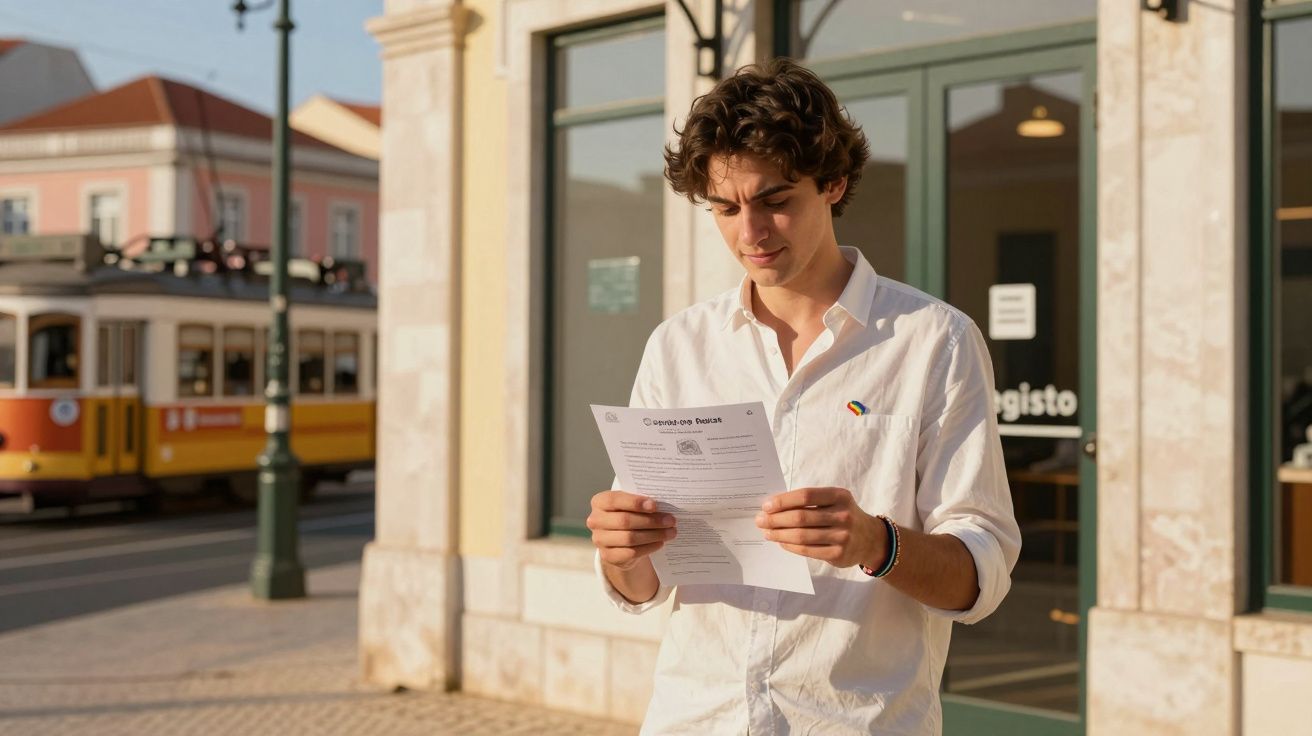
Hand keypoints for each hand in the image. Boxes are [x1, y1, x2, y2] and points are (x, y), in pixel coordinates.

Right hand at [587, 491, 676, 570]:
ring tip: (671, 532)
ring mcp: (600, 540)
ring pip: (629, 538)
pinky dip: (649, 547)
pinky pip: (631, 552)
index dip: (635, 503)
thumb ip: (641, 502)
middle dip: (651, 521)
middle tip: (670, 520)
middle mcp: (595, 520)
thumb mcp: (630, 504)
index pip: (614, 500)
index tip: (655, 505)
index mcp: (599, 502)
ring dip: (654, 535)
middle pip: (624, 521)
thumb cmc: (628, 514)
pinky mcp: (608, 556)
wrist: (619, 539)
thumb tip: (664, 505)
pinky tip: (660, 542)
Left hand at [755, 487, 885, 568]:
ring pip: (802, 536)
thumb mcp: (834, 501)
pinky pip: (807, 550)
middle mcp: (842, 515)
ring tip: (767, 533)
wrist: (870, 539)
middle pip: (801, 517)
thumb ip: (811, 502)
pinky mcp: (838, 554)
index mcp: (839, 496)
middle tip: (761, 520)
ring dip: (779, 534)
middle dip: (776, 519)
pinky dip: (790, 546)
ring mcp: (842, 536)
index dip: (784, 501)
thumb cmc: (843, 515)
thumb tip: (775, 506)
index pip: (806, 496)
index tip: (766, 505)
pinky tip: (781, 543)